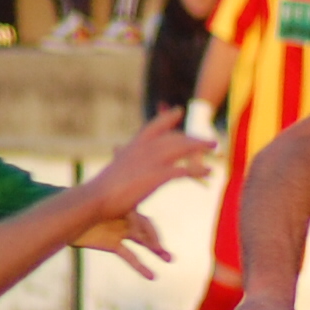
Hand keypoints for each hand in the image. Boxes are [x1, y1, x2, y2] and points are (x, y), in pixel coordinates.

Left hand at [73, 207, 173, 277]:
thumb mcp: (97, 213)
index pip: (142, 221)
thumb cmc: (78, 211)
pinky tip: (152, 276)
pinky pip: (130, 256)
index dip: (145, 231)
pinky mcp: (113, 245)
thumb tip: (130, 224)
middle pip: (147, 231)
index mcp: (124, 207)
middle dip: (157, 242)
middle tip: (168, 255)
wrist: (63, 219)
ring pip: (142, 243)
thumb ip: (114, 215)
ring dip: (156, 251)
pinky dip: (141, 267)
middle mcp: (125, 220)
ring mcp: (120, 232)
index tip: (144, 239)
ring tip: (169, 259)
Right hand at [86, 108, 213, 221]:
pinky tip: (209, 171)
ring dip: (200, 147)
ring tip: (214, 148)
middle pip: (174, 137)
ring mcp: (151, 161)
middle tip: (209, 140)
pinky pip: (184, 170)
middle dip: (193, 138)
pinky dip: (198, 169)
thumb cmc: (101, 191)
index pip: (153, 127)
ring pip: (182, 148)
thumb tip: (118, 157)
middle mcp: (144, 149)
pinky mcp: (157, 176)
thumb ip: (122, 164)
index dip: (167, 118)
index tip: (179, 111)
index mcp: (133, 147)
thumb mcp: (113, 172)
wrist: (96, 198)